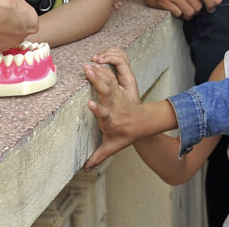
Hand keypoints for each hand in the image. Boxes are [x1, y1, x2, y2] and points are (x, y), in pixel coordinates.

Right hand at [83, 48, 144, 168]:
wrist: (144, 122)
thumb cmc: (125, 135)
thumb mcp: (112, 146)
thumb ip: (98, 156)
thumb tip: (84, 169)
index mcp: (111, 121)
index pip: (104, 115)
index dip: (97, 110)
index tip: (90, 104)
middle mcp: (116, 106)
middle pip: (107, 92)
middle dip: (97, 81)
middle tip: (86, 70)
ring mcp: (119, 95)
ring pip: (110, 80)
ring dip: (99, 71)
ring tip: (88, 64)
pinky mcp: (121, 86)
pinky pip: (114, 74)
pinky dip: (107, 66)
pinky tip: (98, 58)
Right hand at [138, 0, 220, 19]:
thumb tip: (219, 0)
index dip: (211, 4)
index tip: (211, 9)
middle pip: (197, 7)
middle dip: (195, 11)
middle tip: (189, 7)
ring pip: (189, 13)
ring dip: (187, 15)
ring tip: (182, 9)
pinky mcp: (164, 1)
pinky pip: (178, 14)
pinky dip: (178, 15)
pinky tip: (174, 9)